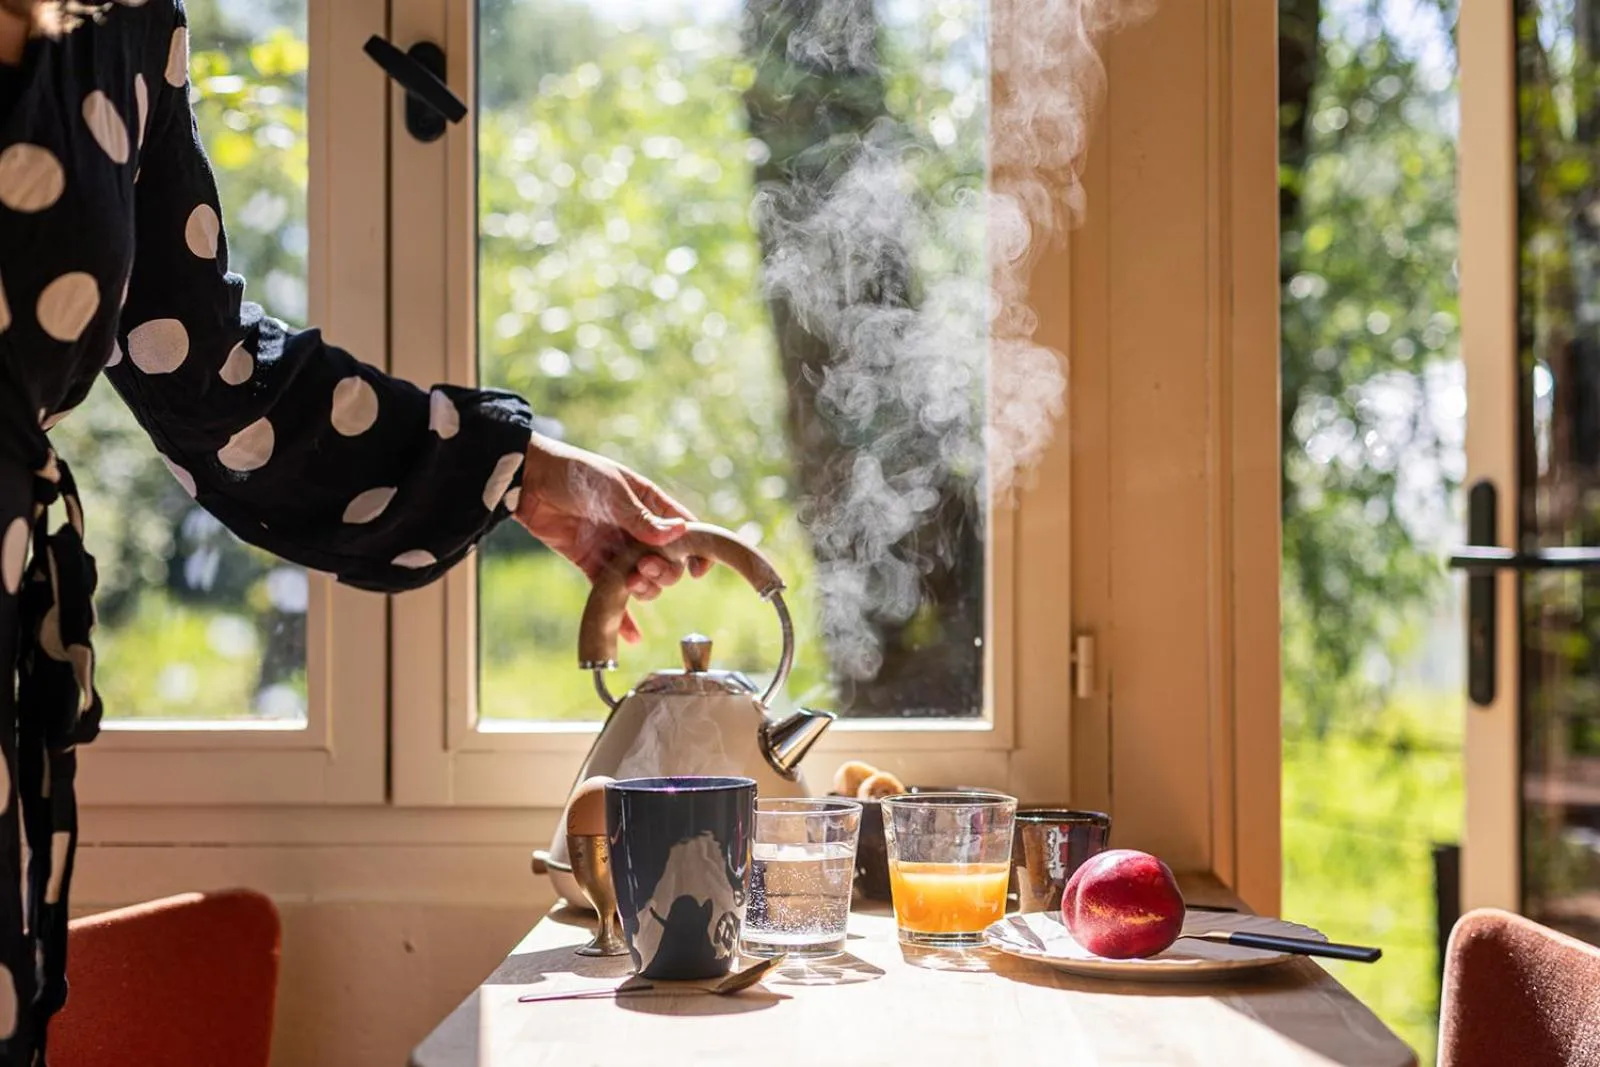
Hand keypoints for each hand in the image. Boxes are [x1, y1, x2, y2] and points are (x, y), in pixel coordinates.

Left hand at [514, 433, 708, 643]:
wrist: (529, 480)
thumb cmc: (575, 473)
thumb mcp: (613, 491)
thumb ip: (643, 518)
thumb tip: (680, 533)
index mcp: (650, 504)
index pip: (685, 530)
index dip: (696, 551)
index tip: (697, 571)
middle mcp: (637, 530)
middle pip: (667, 563)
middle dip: (662, 572)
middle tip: (644, 568)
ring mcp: (616, 549)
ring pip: (643, 581)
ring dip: (643, 589)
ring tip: (630, 582)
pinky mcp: (592, 564)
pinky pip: (612, 593)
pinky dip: (622, 616)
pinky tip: (632, 637)